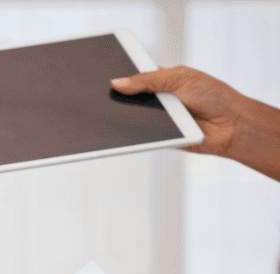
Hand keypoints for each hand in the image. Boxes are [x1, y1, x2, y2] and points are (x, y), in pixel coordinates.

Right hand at [112, 66, 243, 156]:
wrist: (231, 126)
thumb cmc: (214, 96)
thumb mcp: (179, 78)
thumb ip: (148, 80)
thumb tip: (117, 83)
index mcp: (159, 80)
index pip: (132, 77)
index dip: (118, 76)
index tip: (103, 77)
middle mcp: (155, 100)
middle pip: (127, 98)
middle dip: (116, 97)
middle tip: (103, 95)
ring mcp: (155, 119)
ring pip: (129, 118)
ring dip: (123, 116)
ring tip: (114, 112)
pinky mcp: (156, 137)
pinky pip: (138, 136)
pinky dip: (132, 133)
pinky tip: (129, 129)